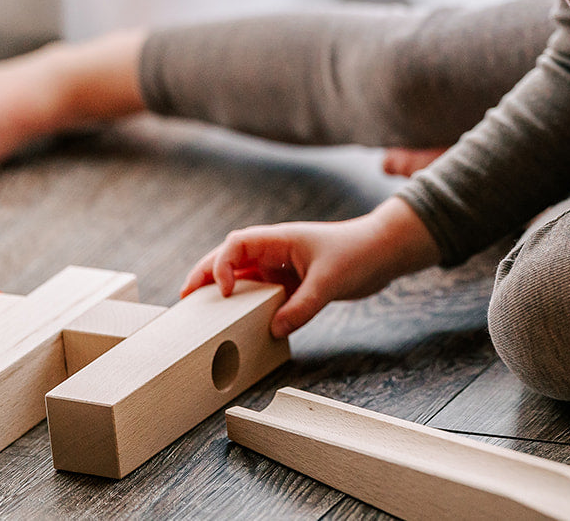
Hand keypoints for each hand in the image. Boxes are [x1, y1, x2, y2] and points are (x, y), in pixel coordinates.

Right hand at [181, 196, 439, 336]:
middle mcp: (276, 251)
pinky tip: (238, 321)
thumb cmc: (359, 254)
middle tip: (184, 298)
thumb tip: (273, 330)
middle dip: (205, 274)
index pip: (237, 245)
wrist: (385, 252)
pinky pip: (262, 293)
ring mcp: (283, 266)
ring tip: (200, 311)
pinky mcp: (292, 283)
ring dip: (223, 291)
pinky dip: (247, 304)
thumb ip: (302, 307)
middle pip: (230, 258)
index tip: (221, 291)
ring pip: (244, 277)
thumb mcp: (330, 283)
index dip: (221, 265)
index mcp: (281, 239)